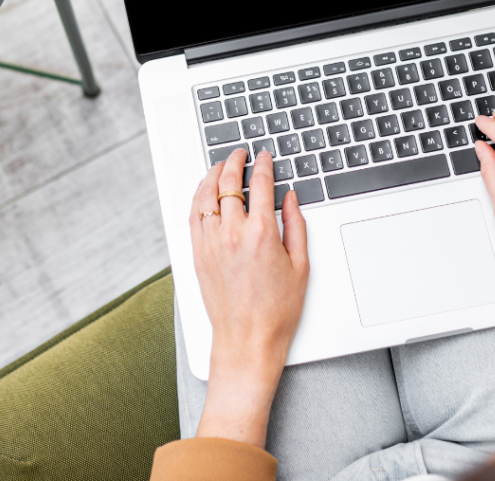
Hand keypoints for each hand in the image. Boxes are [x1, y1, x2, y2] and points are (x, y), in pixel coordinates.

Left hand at [189, 147, 308, 446]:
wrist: (247, 341)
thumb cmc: (276, 311)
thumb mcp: (300, 266)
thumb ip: (295, 225)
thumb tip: (290, 198)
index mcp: (260, 234)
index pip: (259, 184)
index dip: (263, 165)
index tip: (265, 157)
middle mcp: (231, 233)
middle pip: (228, 183)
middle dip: (234, 161)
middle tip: (240, 154)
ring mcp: (210, 242)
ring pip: (205, 195)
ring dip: (212, 174)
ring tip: (220, 165)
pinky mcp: (197, 252)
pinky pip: (193, 214)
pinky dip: (198, 196)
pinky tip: (204, 190)